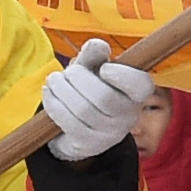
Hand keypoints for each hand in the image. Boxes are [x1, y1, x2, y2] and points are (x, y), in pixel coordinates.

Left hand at [38, 39, 152, 161]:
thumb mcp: (93, 69)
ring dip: (61, 90)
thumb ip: (95, 56)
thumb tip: (99, 45)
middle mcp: (129, 116)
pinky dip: (54, 104)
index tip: (105, 68)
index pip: (141, 86)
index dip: (123, 76)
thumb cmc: (90, 88)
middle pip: (104, 97)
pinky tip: (49, 94)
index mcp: (136, 94)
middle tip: (68, 72)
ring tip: (54, 80)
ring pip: (83, 110)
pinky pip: (69, 123)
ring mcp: (110, 134)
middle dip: (78, 79)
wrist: (79, 124)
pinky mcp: (89, 145)